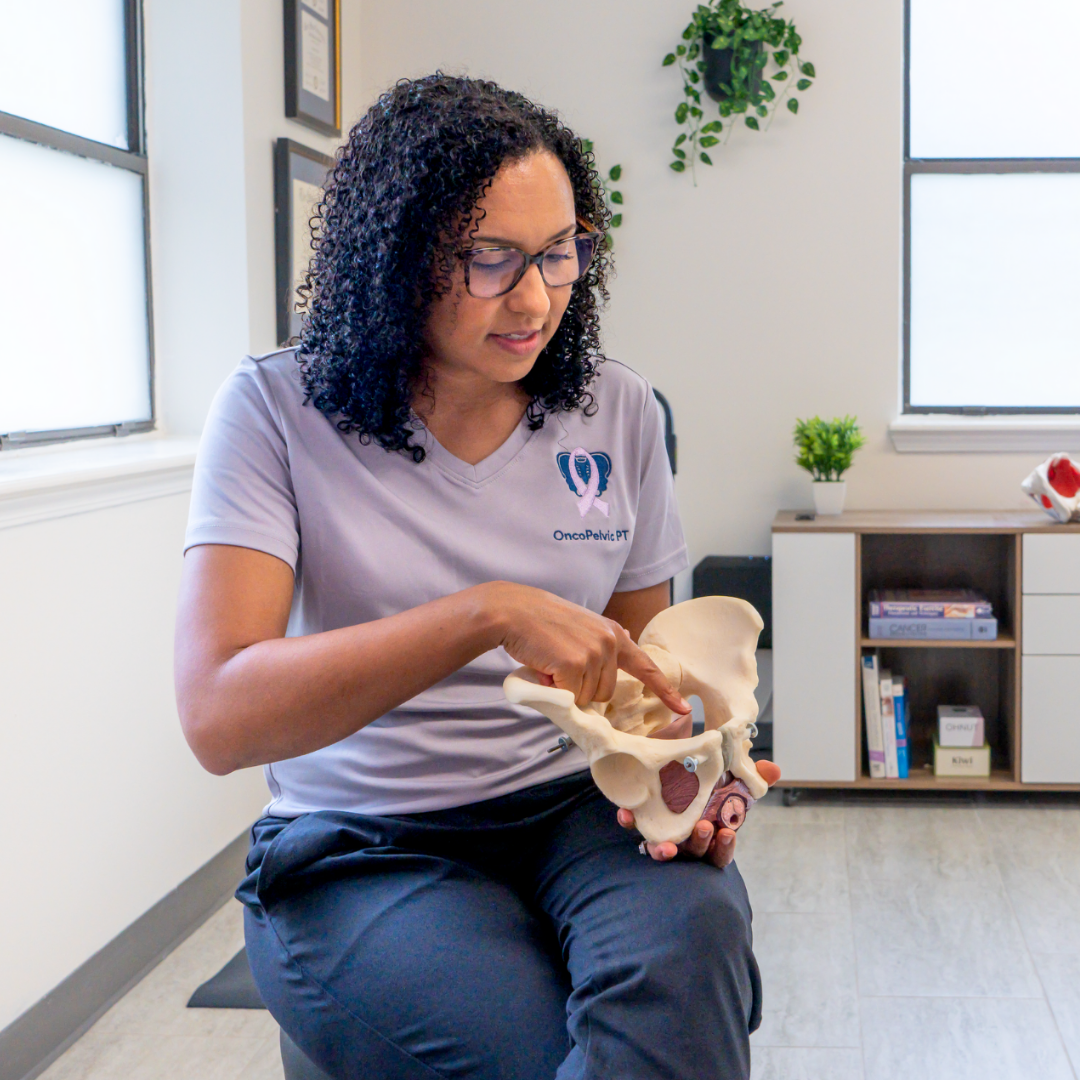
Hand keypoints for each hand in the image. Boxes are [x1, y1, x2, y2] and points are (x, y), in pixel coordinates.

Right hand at [488, 582, 689, 714]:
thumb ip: (598, 651)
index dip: (665, 690)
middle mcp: (609, 642)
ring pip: (587, 697)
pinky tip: (544, 668)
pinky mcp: (574, 665)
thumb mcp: (581, 629)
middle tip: (560, 666)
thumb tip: (600, 687)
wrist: (513, 610)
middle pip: (606, 692)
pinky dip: (554, 690)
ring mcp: (594, 653)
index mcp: (614, 634)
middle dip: (582, 688)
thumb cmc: (541, 623)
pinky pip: (570, 697)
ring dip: (567, 689)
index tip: (683, 708)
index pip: (645, 666)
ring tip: (551, 663)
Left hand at [617, 759, 781, 867]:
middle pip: (694, 852)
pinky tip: (626, 814)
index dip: (723, 847)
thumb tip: (773, 769)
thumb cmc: (709, 789)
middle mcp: (687, 842)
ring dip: (665, 849)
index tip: (727, 834)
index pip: (720, 852)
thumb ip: (753, 778)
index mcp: (710, 836)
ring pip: (663, 850)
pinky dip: (631, 823)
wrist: (674, 775)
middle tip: (703, 826)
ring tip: (667, 845)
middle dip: (699, 842)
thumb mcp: (731, 784)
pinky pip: (635, 828)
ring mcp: (664, 836)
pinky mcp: (642, 824)